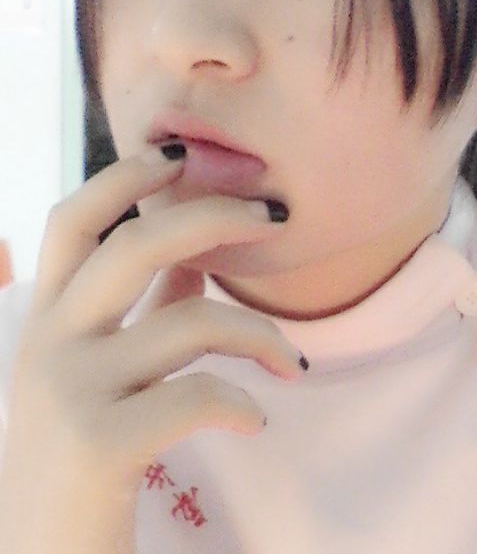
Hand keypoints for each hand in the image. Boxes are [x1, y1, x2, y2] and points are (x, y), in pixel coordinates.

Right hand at [0, 146, 304, 552]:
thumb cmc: (85, 456)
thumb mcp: (105, 373)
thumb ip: (146, 311)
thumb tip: (196, 261)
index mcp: (48, 322)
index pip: (72, 222)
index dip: (123, 177)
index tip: (179, 154)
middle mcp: (48, 344)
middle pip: (135, 244)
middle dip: (213, 216)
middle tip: (275, 216)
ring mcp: (68, 392)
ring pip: (190, 322)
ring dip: (260, 334)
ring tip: (293, 364)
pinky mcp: (97, 445)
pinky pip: (196, 396)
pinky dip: (241, 403)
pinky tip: (255, 421)